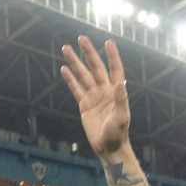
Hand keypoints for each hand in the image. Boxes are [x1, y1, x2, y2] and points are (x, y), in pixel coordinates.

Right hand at [58, 36, 130, 157]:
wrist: (108, 147)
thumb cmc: (118, 133)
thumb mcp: (121, 117)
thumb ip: (120, 100)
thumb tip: (121, 83)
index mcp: (115, 92)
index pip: (114, 69)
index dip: (112, 56)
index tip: (108, 42)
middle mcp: (104, 91)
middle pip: (95, 67)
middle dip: (88, 53)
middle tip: (81, 38)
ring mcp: (94, 97)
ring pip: (83, 75)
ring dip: (75, 62)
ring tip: (65, 48)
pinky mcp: (84, 105)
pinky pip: (76, 89)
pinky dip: (70, 79)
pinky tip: (64, 68)